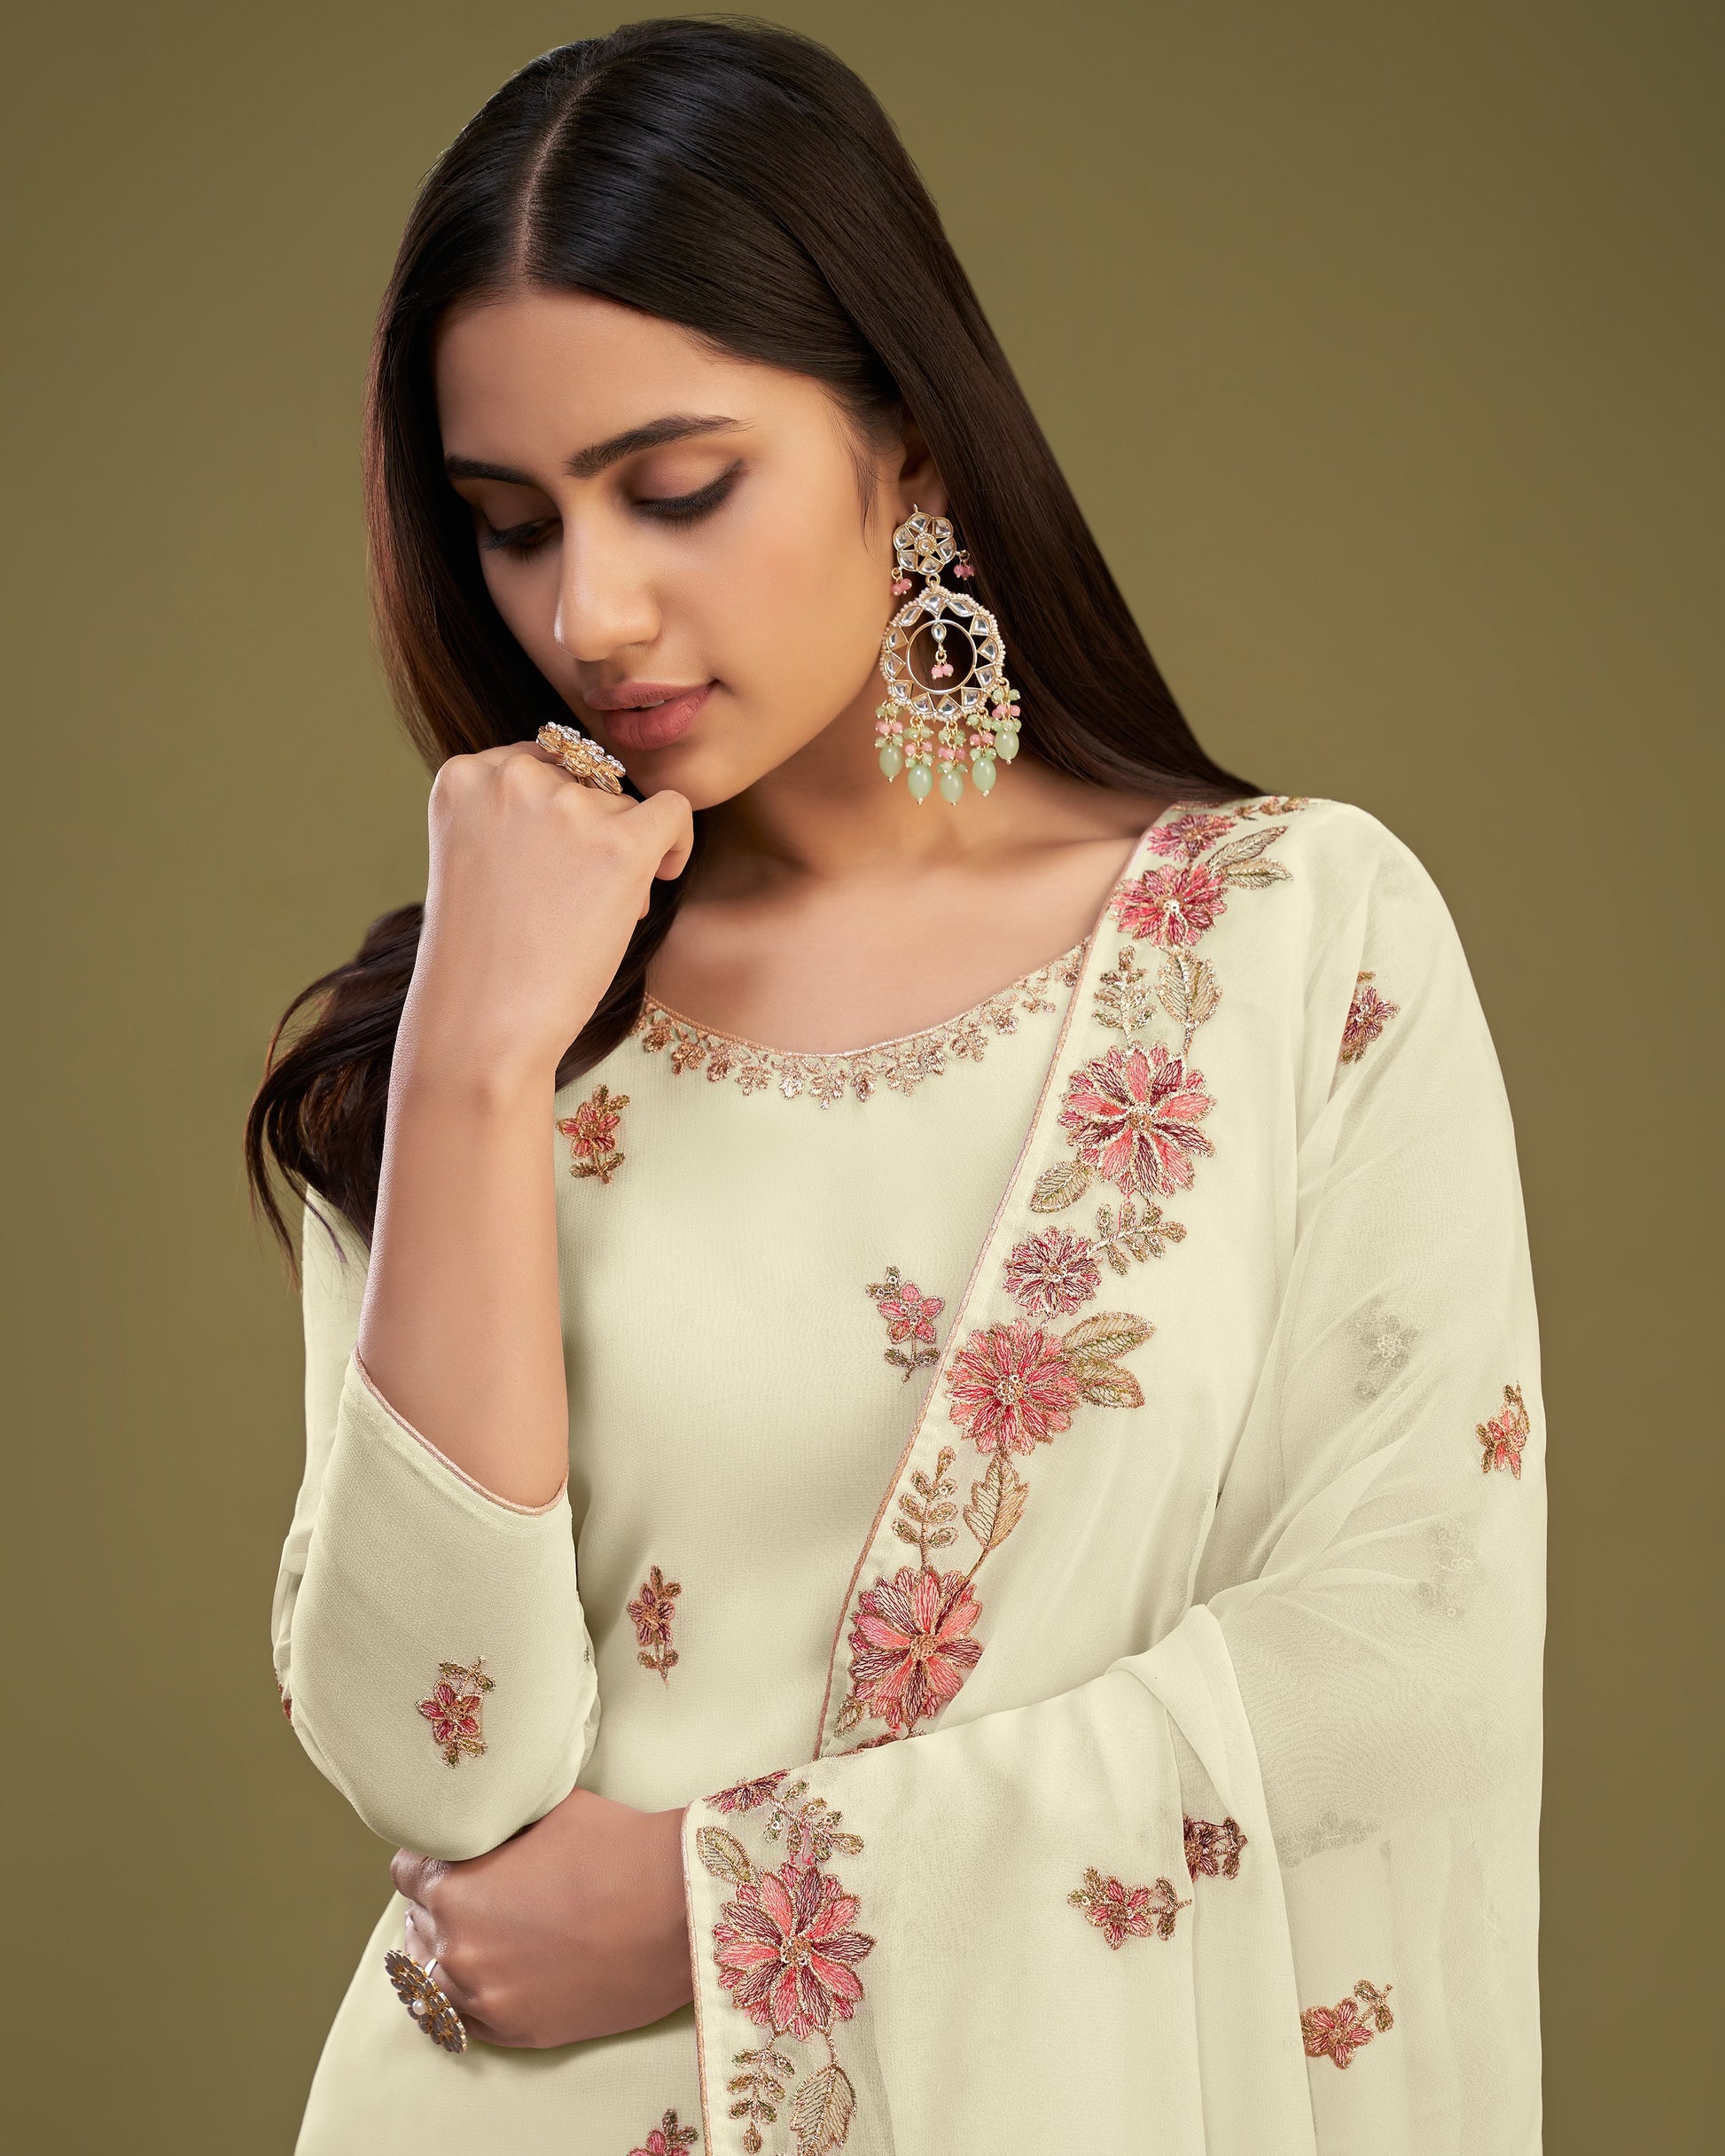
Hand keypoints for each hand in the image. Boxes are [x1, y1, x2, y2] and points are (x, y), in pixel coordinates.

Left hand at [392, 1785, 693, 2048]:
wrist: (679, 1909)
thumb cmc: (619, 1848)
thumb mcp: (549, 1810)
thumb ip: (500, 1822)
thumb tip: (485, 1816)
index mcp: (457, 1890)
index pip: (406, 1873)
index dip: (428, 1856)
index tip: (447, 1854)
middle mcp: (460, 1949)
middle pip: (418, 1925)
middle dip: (440, 1903)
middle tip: (473, 1888)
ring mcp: (488, 1997)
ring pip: (434, 1978)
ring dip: (449, 1952)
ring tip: (479, 1933)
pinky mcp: (520, 2031)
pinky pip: (466, 2019)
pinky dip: (471, 1995)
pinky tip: (491, 1972)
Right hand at [406, 744, 694, 1083]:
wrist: (482, 1022)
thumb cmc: (480, 957)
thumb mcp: (472, 859)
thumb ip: (511, 815)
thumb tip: (594, 793)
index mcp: (463, 776)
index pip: (536, 762)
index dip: (555, 814)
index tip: (549, 863)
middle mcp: (512, 777)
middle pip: (583, 780)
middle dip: (588, 830)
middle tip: (571, 895)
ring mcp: (566, 806)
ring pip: (624, 803)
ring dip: (620, 850)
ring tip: (591, 912)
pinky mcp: (621, 843)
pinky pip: (675, 810)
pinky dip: (676, 841)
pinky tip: (661, 876)